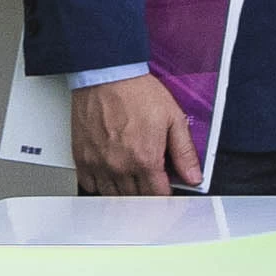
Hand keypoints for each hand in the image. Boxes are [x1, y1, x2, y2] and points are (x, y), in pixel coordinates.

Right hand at [70, 73, 201, 195]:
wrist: (106, 76)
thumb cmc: (137, 92)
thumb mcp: (173, 118)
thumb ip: (184, 151)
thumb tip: (194, 176)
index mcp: (145, 159)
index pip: (158, 195)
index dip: (165, 194)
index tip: (166, 187)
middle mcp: (120, 167)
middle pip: (135, 199)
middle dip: (146, 193)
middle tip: (150, 179)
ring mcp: (99, 165)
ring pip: (112, 197)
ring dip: (124, 192)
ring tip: (132, 176)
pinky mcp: (82, 159)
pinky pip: (91, 186)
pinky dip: (101, 185)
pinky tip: (111, 173)